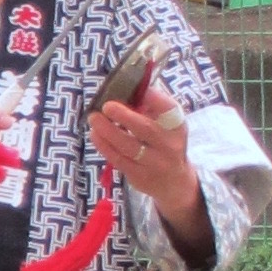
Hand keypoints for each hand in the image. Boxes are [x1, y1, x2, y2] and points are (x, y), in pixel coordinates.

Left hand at [91, 74, 198, 214]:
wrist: (174, 181)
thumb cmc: (165, 143)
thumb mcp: (166, 124)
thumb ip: (150, 108)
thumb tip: (126, 90)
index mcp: (177, 126)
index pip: (168, 109)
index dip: (152, 98)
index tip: (136, 89)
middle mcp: (169, 144)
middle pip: (146, 129)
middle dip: (124, 116)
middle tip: (106, 106)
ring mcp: (154, 162)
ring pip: (128, 146)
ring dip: (108, 131)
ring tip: (94, 118)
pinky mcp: (139, 175)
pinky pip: (118, 160)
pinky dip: (104, 146)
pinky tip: (95, 134)